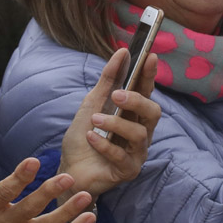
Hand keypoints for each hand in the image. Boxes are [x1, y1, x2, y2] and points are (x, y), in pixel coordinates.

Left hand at [58, 49, 161, 201]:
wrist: (68, 170)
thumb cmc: (84, 137)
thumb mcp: (92, 104)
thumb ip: (108, 80)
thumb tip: (122, 52)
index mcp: (135, 114)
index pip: (147, 91)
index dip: (150, 75)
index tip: (150, 57)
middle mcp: (141, 131)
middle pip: (153, 112)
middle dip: (137, 101)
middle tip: (117, 95)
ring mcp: (137, 152)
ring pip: (139, 134)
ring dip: (116, 124)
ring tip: (95, 120)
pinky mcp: (128, 170)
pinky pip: (123, 156)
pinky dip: (105, 145)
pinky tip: (91, 138)